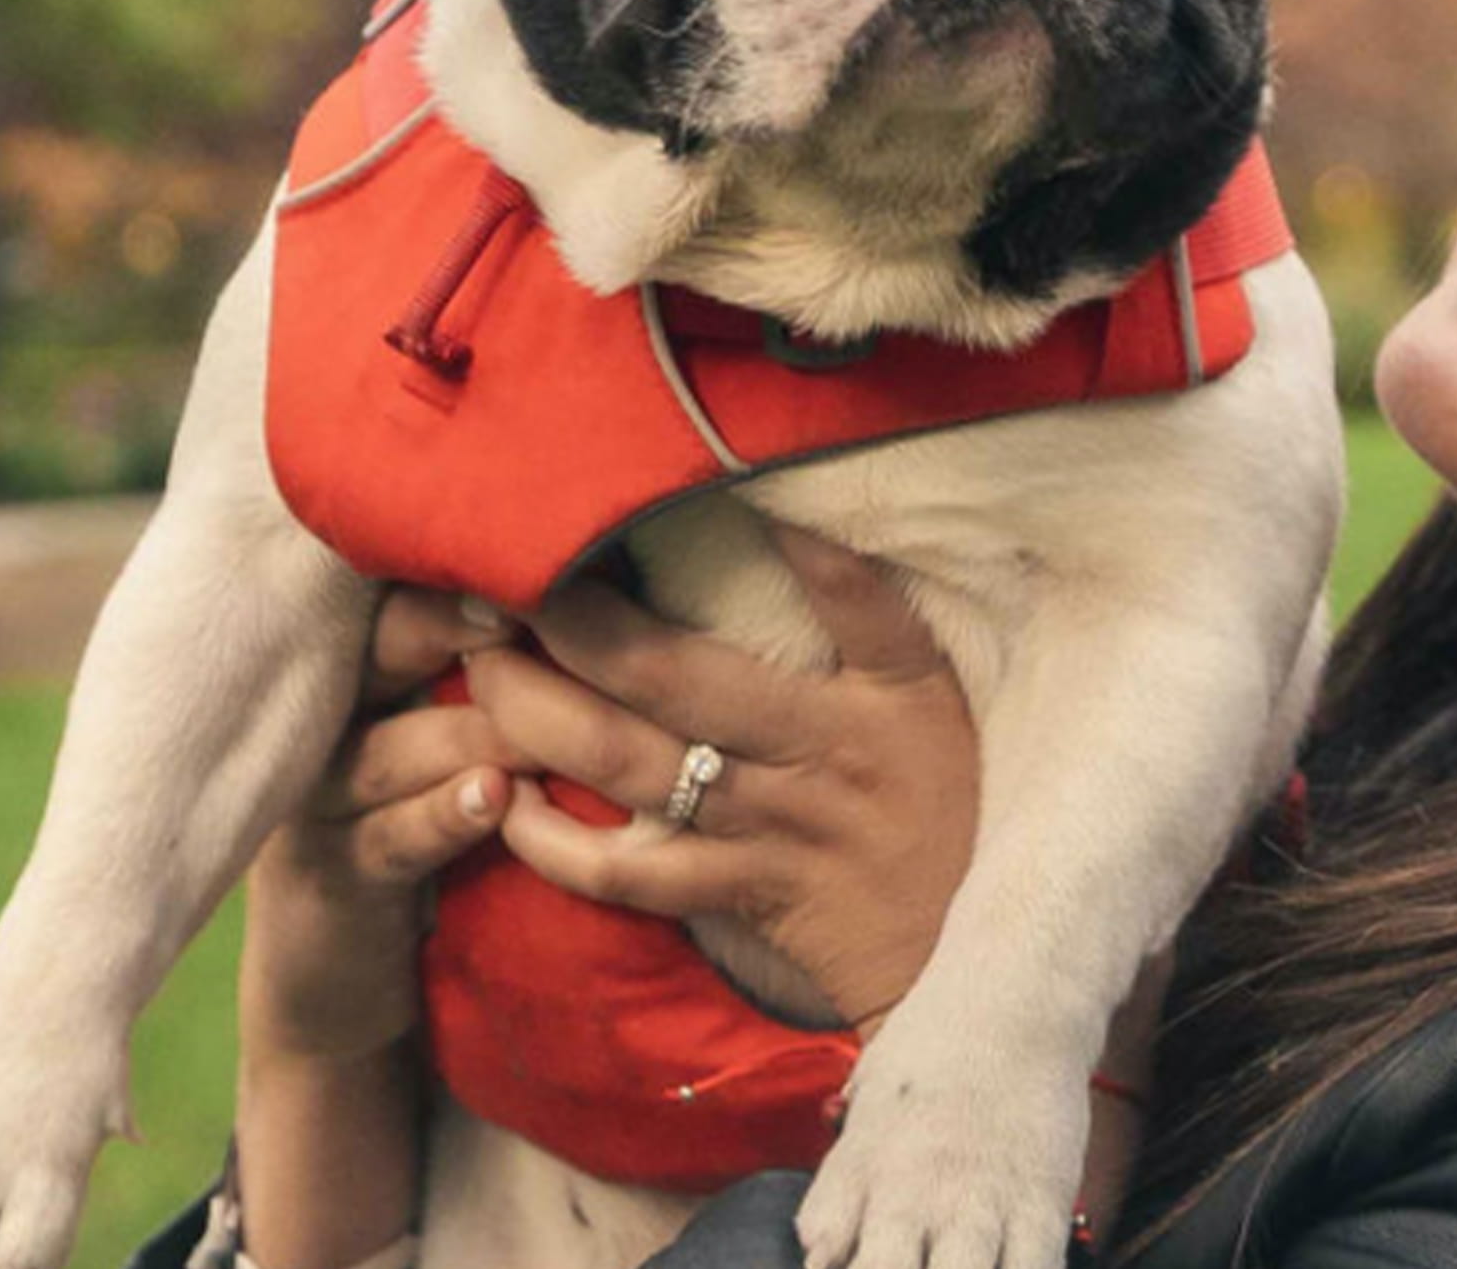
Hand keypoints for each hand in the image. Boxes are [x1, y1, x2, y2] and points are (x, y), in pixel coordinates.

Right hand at [239, 587, 518, 1064]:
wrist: (333, 975)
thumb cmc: (422, 829)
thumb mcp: (448, 742)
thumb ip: (497, 674)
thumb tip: (604, 589)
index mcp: (358, 675)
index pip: (392, 599)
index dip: (451, 572)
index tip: (525, 547)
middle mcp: (325, 725)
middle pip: (375, 656)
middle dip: (451, 629)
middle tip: (523, 610)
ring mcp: (318, 804)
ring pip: (389, 749)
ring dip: (475, 733)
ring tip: (543, 723)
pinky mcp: (329, 881)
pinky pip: (387, 840)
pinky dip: (442, 817)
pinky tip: (494, 800)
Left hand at [472, 526, 981, 1032]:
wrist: (976, 962)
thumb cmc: (957, 816)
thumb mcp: (943, 704)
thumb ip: (874, 618)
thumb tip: (794, 519)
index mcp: (886, 692)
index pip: (843, 590)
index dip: (773, 537)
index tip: (667, 494)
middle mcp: (821, 750)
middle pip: (672, 673)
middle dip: (573, 621)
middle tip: (501, 585)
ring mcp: (774, 827)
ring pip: (631, 763)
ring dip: (540, 713)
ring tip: (480, 671)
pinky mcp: (744, 896)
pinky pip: (630, 875)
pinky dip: (557, 844)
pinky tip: (509, 807)